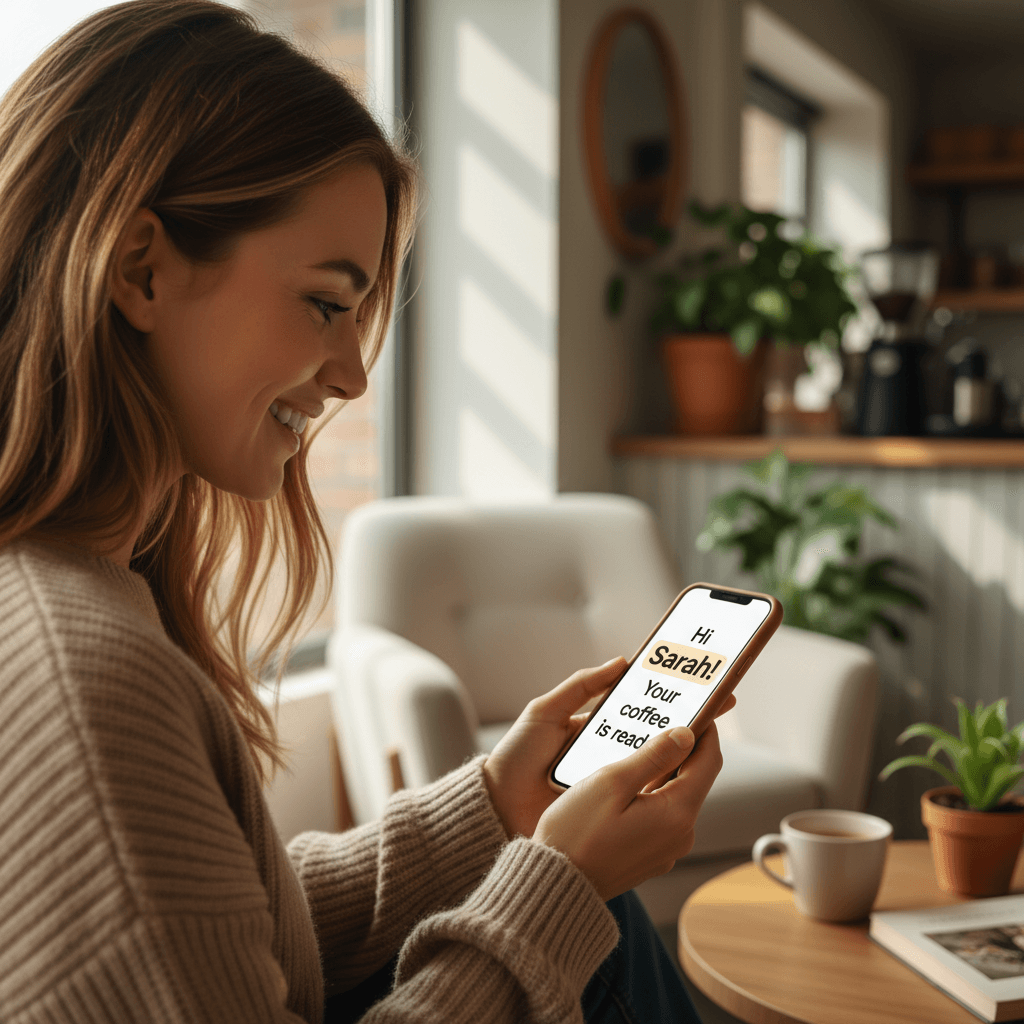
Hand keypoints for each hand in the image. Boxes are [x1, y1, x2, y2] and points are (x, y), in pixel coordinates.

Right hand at [482, 657, 735, 840]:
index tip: (697, 706)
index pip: (708, 761)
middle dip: (684, 746)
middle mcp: (680, 834)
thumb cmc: (576, 832)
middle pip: (694, 777)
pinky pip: (661, 814)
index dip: (705, 729)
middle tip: (665, 716)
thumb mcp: (611, 782)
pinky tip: (630, 778)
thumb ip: (653, 755)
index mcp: (677, 814)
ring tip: (643, 741)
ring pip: (676, 795)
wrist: (557, 885)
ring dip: (665, 768)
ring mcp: (666, 848)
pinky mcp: (650, 855)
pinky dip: (653, 791)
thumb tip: (686, 733)